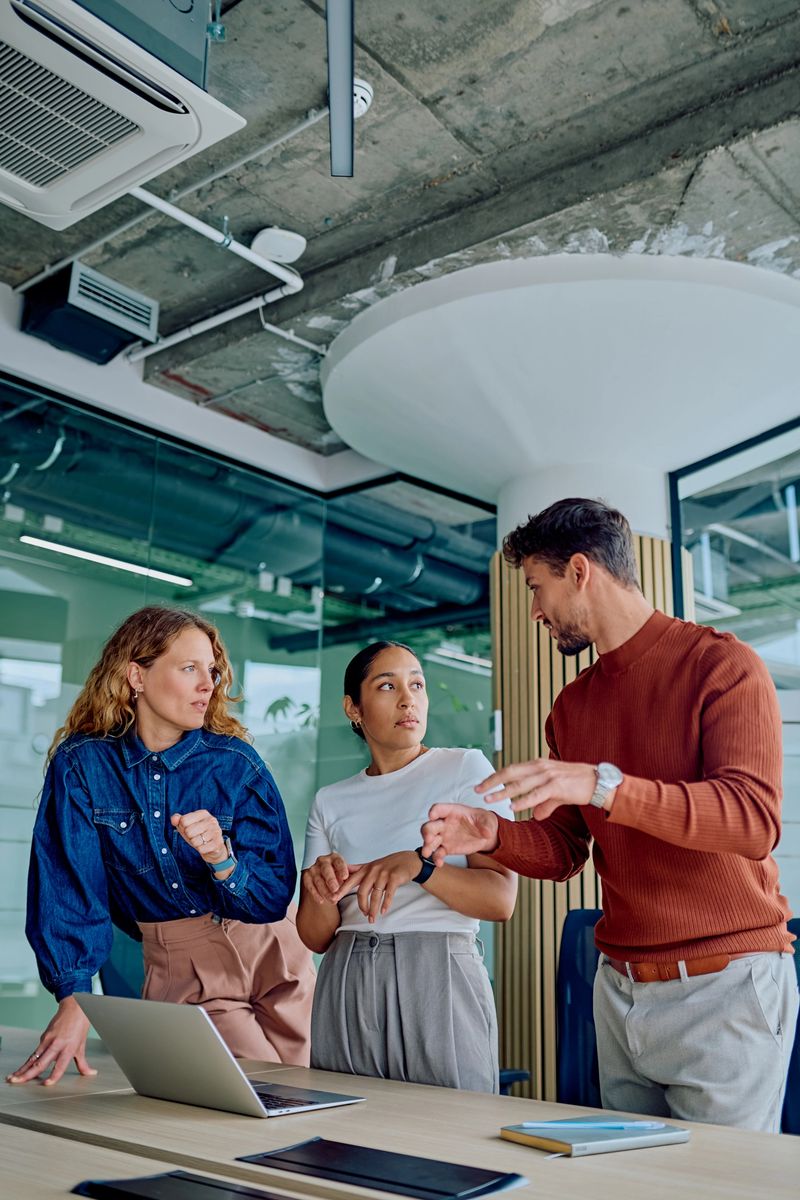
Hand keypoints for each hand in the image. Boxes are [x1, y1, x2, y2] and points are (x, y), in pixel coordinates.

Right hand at [6, 996, 94, 1086]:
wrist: (75, 1007)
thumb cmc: (79, 1025)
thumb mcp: (82, 1046)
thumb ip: (83, 1063)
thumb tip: (90, 1073)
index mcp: (69, 1048)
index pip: (61, 1065)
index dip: (54, 1075)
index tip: (46, 1084)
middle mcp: (57, 1044)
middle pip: (41, 1062)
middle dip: (28, 1074)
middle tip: (18, 1081)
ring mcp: (48, 1040)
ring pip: (34, 1057)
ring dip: (22, 1068)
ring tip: (13, 1077)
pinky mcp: (43, 1037)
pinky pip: (34, 1052)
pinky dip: (27, 1062)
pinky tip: (20, 1069)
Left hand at [170, 809, 225, 863]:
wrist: (213, 846)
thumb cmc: (197, 834)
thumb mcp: (186, 826)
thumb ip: (178, 820)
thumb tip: (174, 819)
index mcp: (203, 813)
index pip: (183, 820)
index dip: (183, 828)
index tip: (190, 828)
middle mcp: (211, 820)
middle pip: (188, 831)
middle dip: (189, 837)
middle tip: (196, 836)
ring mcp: (216, 831)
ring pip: (195, 841)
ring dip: (195, 844)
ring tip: (202, 841)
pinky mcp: (218, 843)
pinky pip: (201, 849)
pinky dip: (201, 850)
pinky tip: (206, 846)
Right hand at [302, 853, 352, 904]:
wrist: (326, 879)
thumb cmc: (339, 875)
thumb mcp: (346, 874)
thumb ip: (349, 875)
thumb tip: (354, 877)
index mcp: (334, 857)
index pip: (338, 861)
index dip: (342, 869)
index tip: (345, 877)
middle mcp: (323, 861)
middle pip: (326, 869)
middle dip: (331, 880)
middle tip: (335, 889)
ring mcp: (314, 868)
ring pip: (318, 879)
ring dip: (325, 891)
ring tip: (332, 899)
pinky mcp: (307, 876)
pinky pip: (309, 885)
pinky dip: (315, 893)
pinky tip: (321, 900)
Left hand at [330, 851, 419, 921]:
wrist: (408, 860)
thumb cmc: (388, 865)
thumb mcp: (372, 865)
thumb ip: (358, 870)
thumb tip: (344, 872)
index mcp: (365, 869)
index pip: (350, 881)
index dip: (341, 890)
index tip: (333, 900)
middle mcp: (373, 871)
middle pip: (362, 891)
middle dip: (362, 905)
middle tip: (364, 915)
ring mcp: (384, 874)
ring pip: (375, 895)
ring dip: (373, 909)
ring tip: (372, 918)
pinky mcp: (395, 878)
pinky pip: (388, 894)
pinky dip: (386, 904)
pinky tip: (383, 911)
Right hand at [421, 804, 499, 865]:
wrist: (484, 835)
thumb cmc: (482, 821)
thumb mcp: (487, 820)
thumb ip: (485, 824)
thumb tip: (486, 832)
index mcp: (452, 812)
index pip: (439, 808)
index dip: (434, 811)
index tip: (432, 816)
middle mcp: (444, 824)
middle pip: (430, 825)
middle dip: (427, 832)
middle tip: (428, 838)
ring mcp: (444, 836)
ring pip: (430, 840)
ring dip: (427, 846)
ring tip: (427, 853)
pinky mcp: (446, 848)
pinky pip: (438, 853)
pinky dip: (437, 858)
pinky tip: (439, 863)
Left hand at [475, 759, 599, 818]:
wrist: (598, 781)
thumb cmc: (576, 785)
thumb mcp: (556, 793)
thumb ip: (544, 803)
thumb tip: (536, 816)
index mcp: (537, 765)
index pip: (510, 770)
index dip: (494, 777)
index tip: (481, 785)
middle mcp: (539, 767)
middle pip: (509, 773)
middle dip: (491, 782)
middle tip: (477, 790)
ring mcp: (547, 775)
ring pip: (519, 784)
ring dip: (502, 792)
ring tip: (489, 799)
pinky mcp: (556, 786)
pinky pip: (535, 795)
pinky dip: (522, 801)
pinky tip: (512, 807)